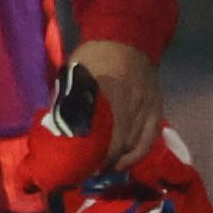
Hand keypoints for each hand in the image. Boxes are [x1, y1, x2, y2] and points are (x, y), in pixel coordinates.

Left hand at [71, 39, 163, 168]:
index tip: (77, 166)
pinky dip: (137, 153)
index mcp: (108, 93)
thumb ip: (65, 101)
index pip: (101, 132)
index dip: (91, 153)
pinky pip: (150, 139)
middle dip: (102, 161)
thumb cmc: (93, 57)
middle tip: (86, 172)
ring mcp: (147, 107)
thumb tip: (55, 129)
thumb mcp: (72, 74)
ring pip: (135, 144)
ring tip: (102, 170)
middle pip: (118, 141)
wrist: (127, 39)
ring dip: (118, 160)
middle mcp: (132, 103)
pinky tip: (123, 162)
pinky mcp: (157, 109)